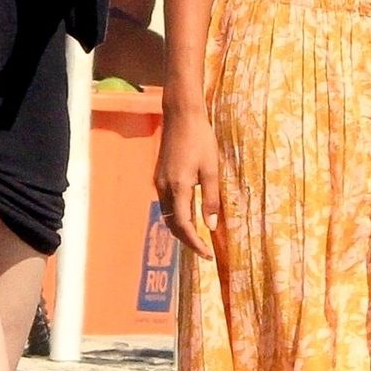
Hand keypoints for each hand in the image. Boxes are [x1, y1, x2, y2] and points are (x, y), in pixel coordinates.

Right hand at [155, 108, 221, 257]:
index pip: (184, 225)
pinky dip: (177, 215)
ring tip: (199, 237)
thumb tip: (211, 226)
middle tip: (204, 250)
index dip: (195, 243)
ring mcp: (159, 182)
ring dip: (182, 229)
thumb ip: (211, 199)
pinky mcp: (159, 177)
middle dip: (187, 240)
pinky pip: (167, 204)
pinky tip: (191, 216)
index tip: (207, 254)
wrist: (181, 116)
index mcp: (178, 187)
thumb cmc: (200, 139)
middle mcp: (164, 188)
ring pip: (168, 215)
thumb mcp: (211, 169)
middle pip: (172, 224)